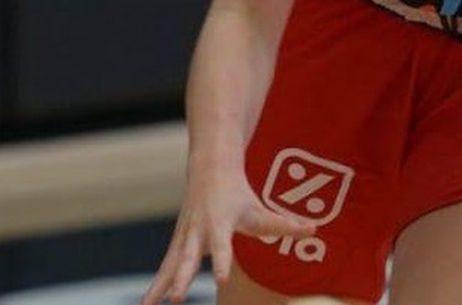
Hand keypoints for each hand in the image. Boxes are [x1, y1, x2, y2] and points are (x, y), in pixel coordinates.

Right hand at [141, 163, 316, 304]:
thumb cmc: (237, 193)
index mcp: (220, 222)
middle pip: (190, 257)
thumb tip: (314, 229)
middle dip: (182, 277)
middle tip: (177, 298)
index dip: (223, 261)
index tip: (222, 279)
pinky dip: (156, 285)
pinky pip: (166, 267)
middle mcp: (198, 231)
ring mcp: (184, 237)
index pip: (223, 245)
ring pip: (170, 264)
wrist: (208, 169)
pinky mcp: (177, 244)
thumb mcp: (260, 207)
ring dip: (160, 286)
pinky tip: (147, 304)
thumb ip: (284, 223)